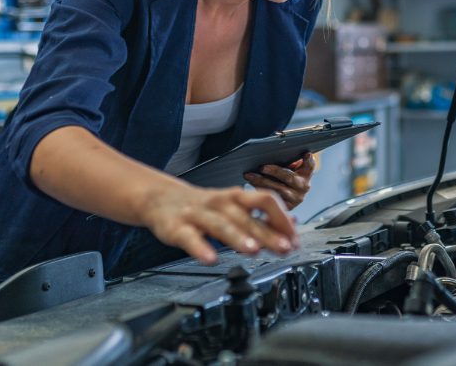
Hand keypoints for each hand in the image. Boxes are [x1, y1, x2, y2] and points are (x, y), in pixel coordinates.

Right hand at [139, 180, 298, 265]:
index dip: (282, 218)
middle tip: (284, 247)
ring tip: (253, 251)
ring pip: (219, 224)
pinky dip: (200, 248)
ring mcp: (197, 215)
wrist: (161, 200)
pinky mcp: (176, 228)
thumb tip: (292, 223)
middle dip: (267, 232)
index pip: (265, 201)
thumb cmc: (204, 206)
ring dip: (238, 237)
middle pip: (246, 215)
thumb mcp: (234, 207)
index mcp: (236, 198)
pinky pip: (189, 238)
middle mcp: (219, 203)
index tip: (294, 238)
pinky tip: (211, 259)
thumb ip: (261, 217)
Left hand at [244, 152, 316, 208]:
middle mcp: (303, 187)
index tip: (306, 154)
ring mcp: (295, 199)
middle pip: (289, 177)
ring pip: (278, 190)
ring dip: (262, 182)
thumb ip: (288, 162)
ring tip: (250, 176)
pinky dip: (261, 191)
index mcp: (306, 175)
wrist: (287, 198)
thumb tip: (272, 153)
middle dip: (274, 171)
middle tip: (262, 167)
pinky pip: (272, 199)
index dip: (309, 160)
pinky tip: (251, 185)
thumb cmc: (285, 178)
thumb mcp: (290, 169)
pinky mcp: (286, 207)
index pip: (310, 166)